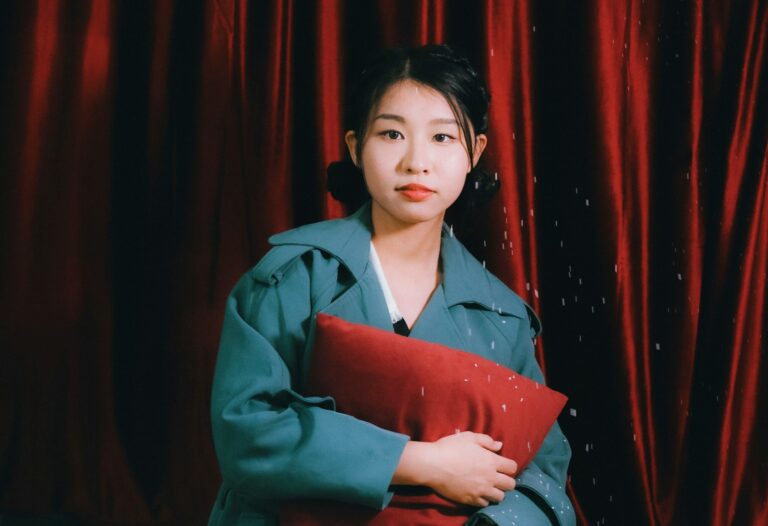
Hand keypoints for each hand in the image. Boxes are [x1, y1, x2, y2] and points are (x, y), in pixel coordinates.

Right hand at [393, 432, 517, 506]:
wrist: (432, 465)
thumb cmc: (450, 448)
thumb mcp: (468, 437)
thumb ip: (486, 441)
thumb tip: (499, 446)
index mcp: (491, 461)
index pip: (513, 467)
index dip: (509, 466)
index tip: (502, 465)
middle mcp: (489, 478)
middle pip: (511, 485)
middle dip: (507, 481)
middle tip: (497, 477)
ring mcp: (480, 491)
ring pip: (500, 497)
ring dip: (496, 492)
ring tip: (488, 487)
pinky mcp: (470, 500)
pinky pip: (485, 504)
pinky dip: (483, 499)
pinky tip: (477, 492)